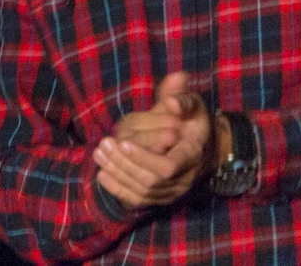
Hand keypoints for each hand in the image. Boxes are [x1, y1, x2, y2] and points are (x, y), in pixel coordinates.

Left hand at [92, 72, 211, 209]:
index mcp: (192, 155)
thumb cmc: (193, 121)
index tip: (123, 142)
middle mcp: (184, 178)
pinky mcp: (161, 197)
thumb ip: (184, 101)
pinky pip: (138, 199)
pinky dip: (118, 188)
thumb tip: (170, 102)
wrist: (202, 146)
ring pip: (142, 191)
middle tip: (103, 143)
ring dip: (117, 173)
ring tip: (98, 153)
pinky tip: (101, 175)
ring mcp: (172, 191)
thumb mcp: (194, 105)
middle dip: (124, 163)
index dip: (145, 158)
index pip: (168, 166)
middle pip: (150, 180)